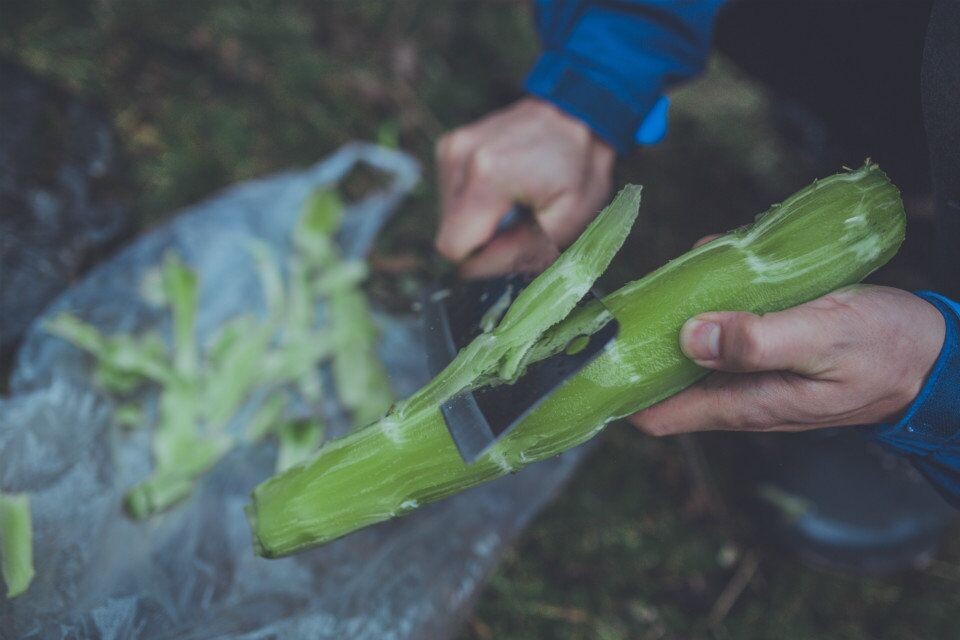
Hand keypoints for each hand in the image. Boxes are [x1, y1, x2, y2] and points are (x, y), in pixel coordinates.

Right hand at [435, 97, 614, 277]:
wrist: (578, 112)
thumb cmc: (580, 165)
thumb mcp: (567, 219)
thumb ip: (521, 251)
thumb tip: (477, 273)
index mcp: (487, 175)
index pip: (454, 247)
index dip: (482, 261)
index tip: (512, 248)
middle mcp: (459, 158)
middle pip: (450, 234)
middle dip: (484, 240)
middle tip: (521, 220)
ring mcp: (451, 148)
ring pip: (450, 218)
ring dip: (480, 221)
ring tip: (515, 199)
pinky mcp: (449, 146)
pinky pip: (453, 197)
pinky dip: (476, 202)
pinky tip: (504, 186)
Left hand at [631, 283, 945, 435]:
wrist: (934, 354)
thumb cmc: (883, 349)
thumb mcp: (822, 337)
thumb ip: (757, 340)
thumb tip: (689, 336)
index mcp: (742, 402)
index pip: (655, 414)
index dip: (617, 389)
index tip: (590, 353)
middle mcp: (735, 393)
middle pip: (662, 375)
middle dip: (642, 337)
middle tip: (637, 290)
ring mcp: (748, 372)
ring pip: (689, 344)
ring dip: (677, 308)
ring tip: (684, 266)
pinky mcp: (763, 348)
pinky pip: (720, 323)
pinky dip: (711, 296)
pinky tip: (718, 264)